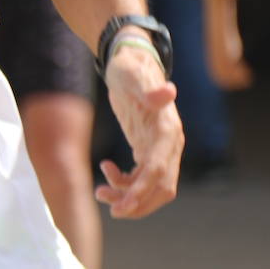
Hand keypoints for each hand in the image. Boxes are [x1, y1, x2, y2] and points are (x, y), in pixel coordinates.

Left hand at [96, 43, 182, 217]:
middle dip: (138, 203)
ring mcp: (160, 147)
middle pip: (162, 187)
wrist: (129, 60)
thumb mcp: (131, 74)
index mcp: (167, 131)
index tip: (122, 207)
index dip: (142, 191)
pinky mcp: (149, 148)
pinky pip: (143, 176)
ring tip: (100, 192)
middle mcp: (169, 143)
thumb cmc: (129, 66)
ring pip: (152, 186)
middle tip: (112, 209)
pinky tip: (107, 169)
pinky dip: (126, 183)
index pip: (159, 171)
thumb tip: (169, 91)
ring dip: (130, 196)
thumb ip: (148, 87)